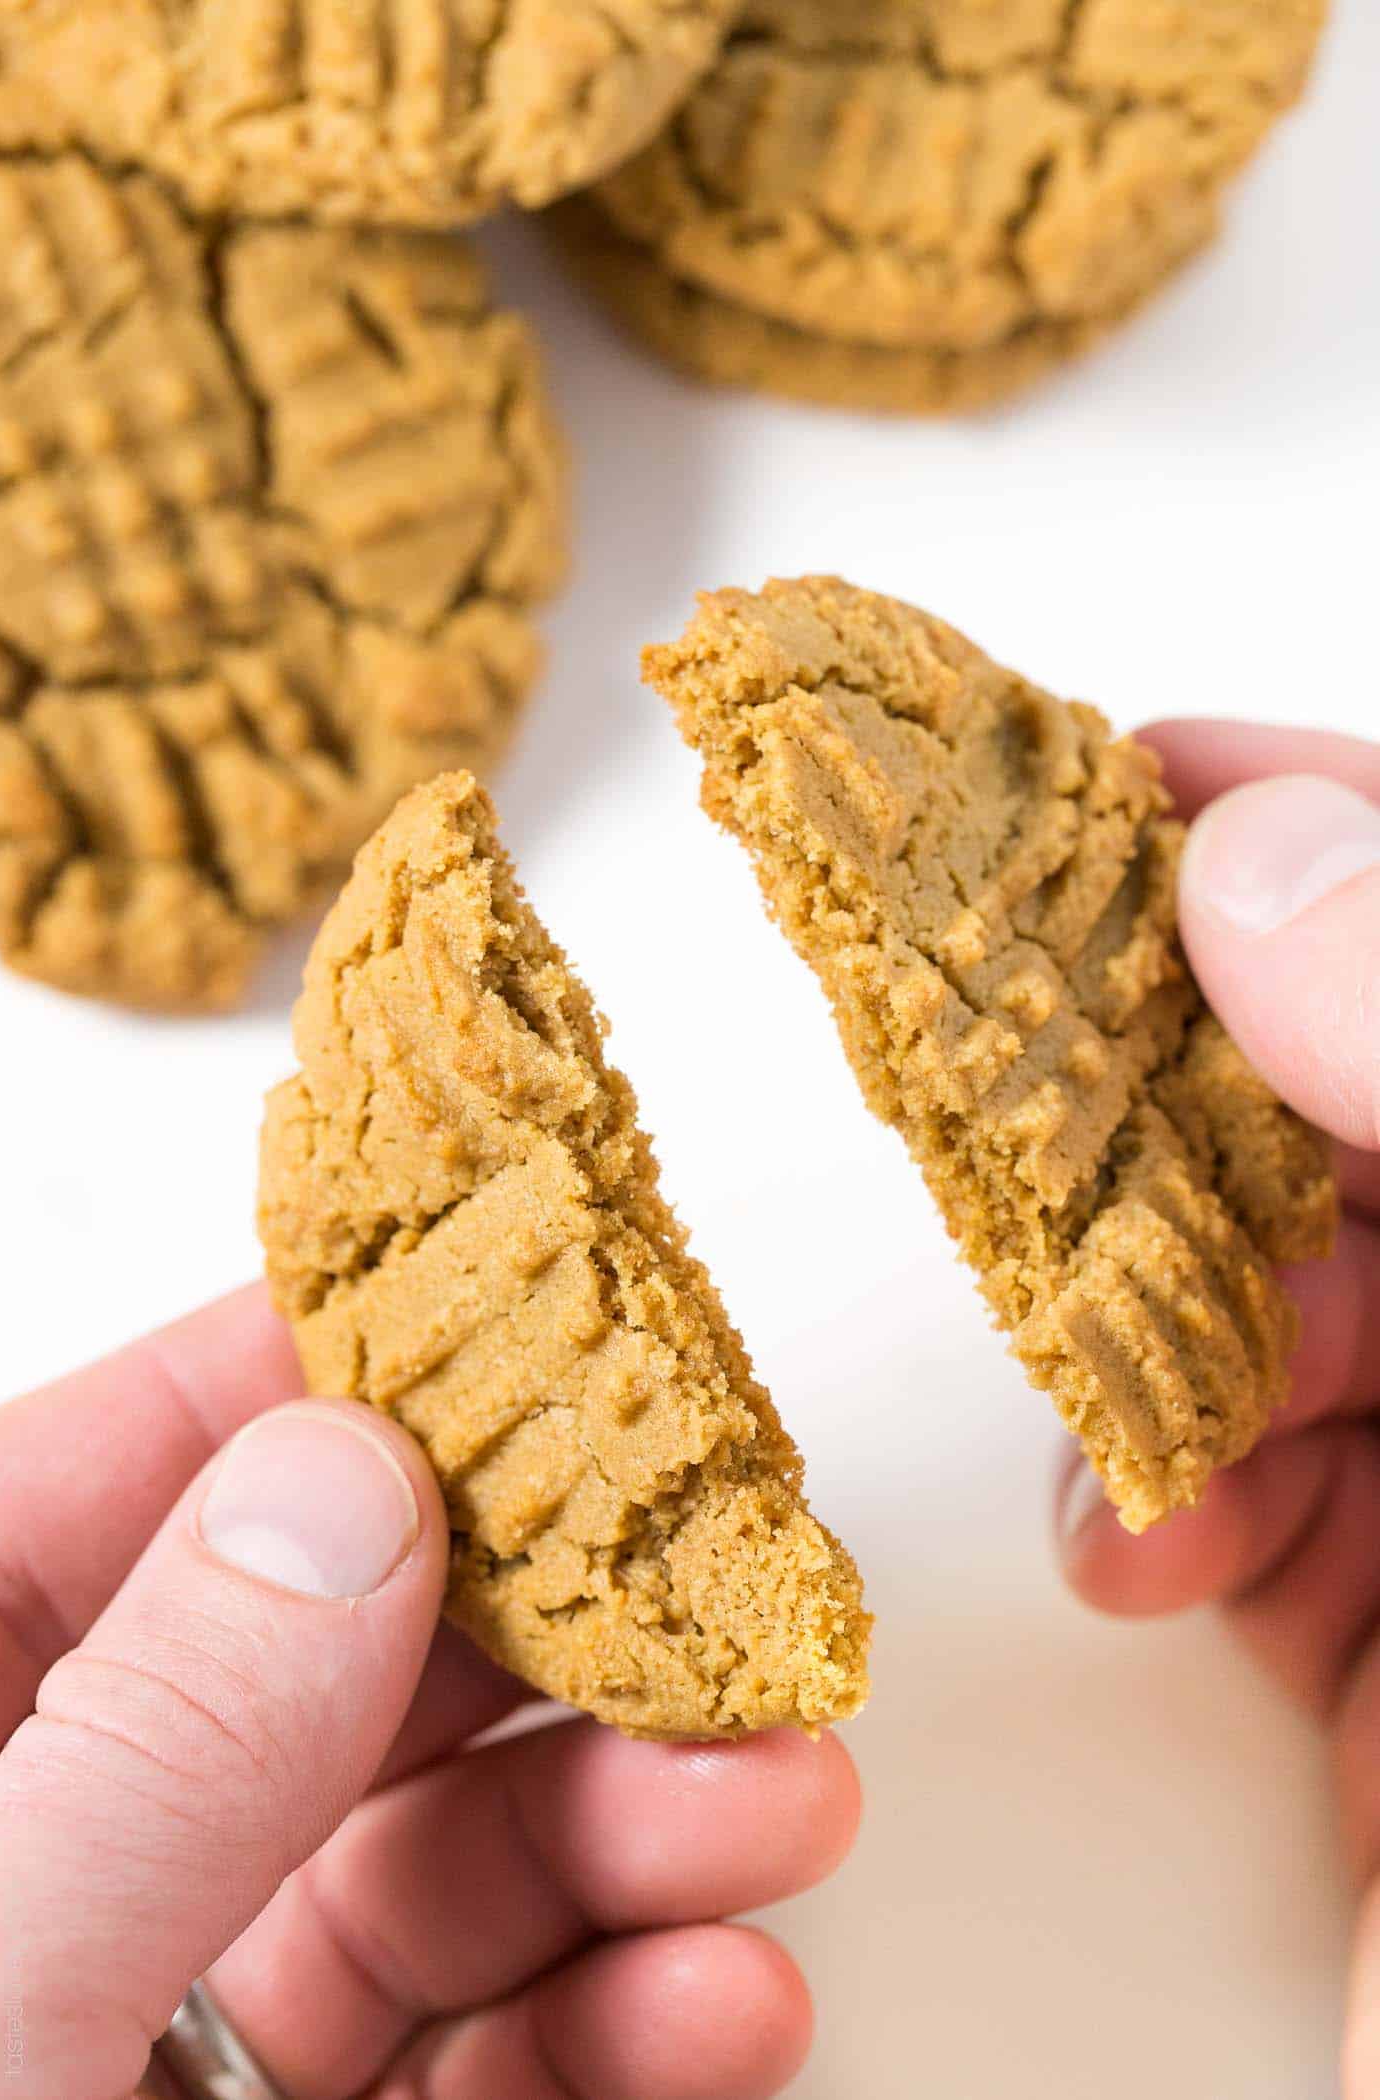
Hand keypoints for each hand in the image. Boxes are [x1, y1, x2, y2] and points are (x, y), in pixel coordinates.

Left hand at [0, 1290, 859, 2099]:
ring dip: (634, 1828)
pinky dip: (619, 2027)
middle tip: (717, 1580)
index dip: (302, 1377)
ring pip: (433, 1868)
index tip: (505, 1303)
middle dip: (552, 1629)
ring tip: (781, 1801)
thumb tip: (345, 1479)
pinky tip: (720, 1998)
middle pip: (328, 1671)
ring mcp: (173, 2022)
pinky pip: (479, 2062)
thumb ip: (161, 1741)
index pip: (93, 1489)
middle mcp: (57, 1863)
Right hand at [1054, 722, 1379, 2096]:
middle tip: (1052, 1105)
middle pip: (1360, 1115)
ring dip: (1163, 1328)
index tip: (1142, 768)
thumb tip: (1267, 864)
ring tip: (1147, 1405)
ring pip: (1279, 1294)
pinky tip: (1149, 1543)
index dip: (1339, 829)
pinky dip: (1157, 1492)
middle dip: (1201, 1116)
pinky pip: (1241, 1488)